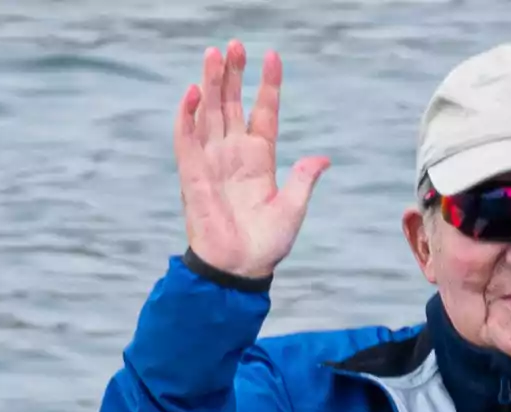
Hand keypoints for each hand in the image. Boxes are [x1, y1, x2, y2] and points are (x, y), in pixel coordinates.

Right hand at [174, 41, 329, 278]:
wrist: (241, 268)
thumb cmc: (267, 244)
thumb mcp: (293, 208)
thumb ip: (304, 180)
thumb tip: (323, 158)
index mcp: (260, 159)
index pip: (263, 112)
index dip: (268, 85)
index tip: (273, 56)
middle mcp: (234, 154)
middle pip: (232, 104)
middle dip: (233, 73)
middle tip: (235, 44)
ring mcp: (213, 161)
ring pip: (209, 113)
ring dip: (211, 83)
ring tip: (214, 53)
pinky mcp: (193, 174)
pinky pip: (187, 139)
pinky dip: (188, 115)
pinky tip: (193, 92)